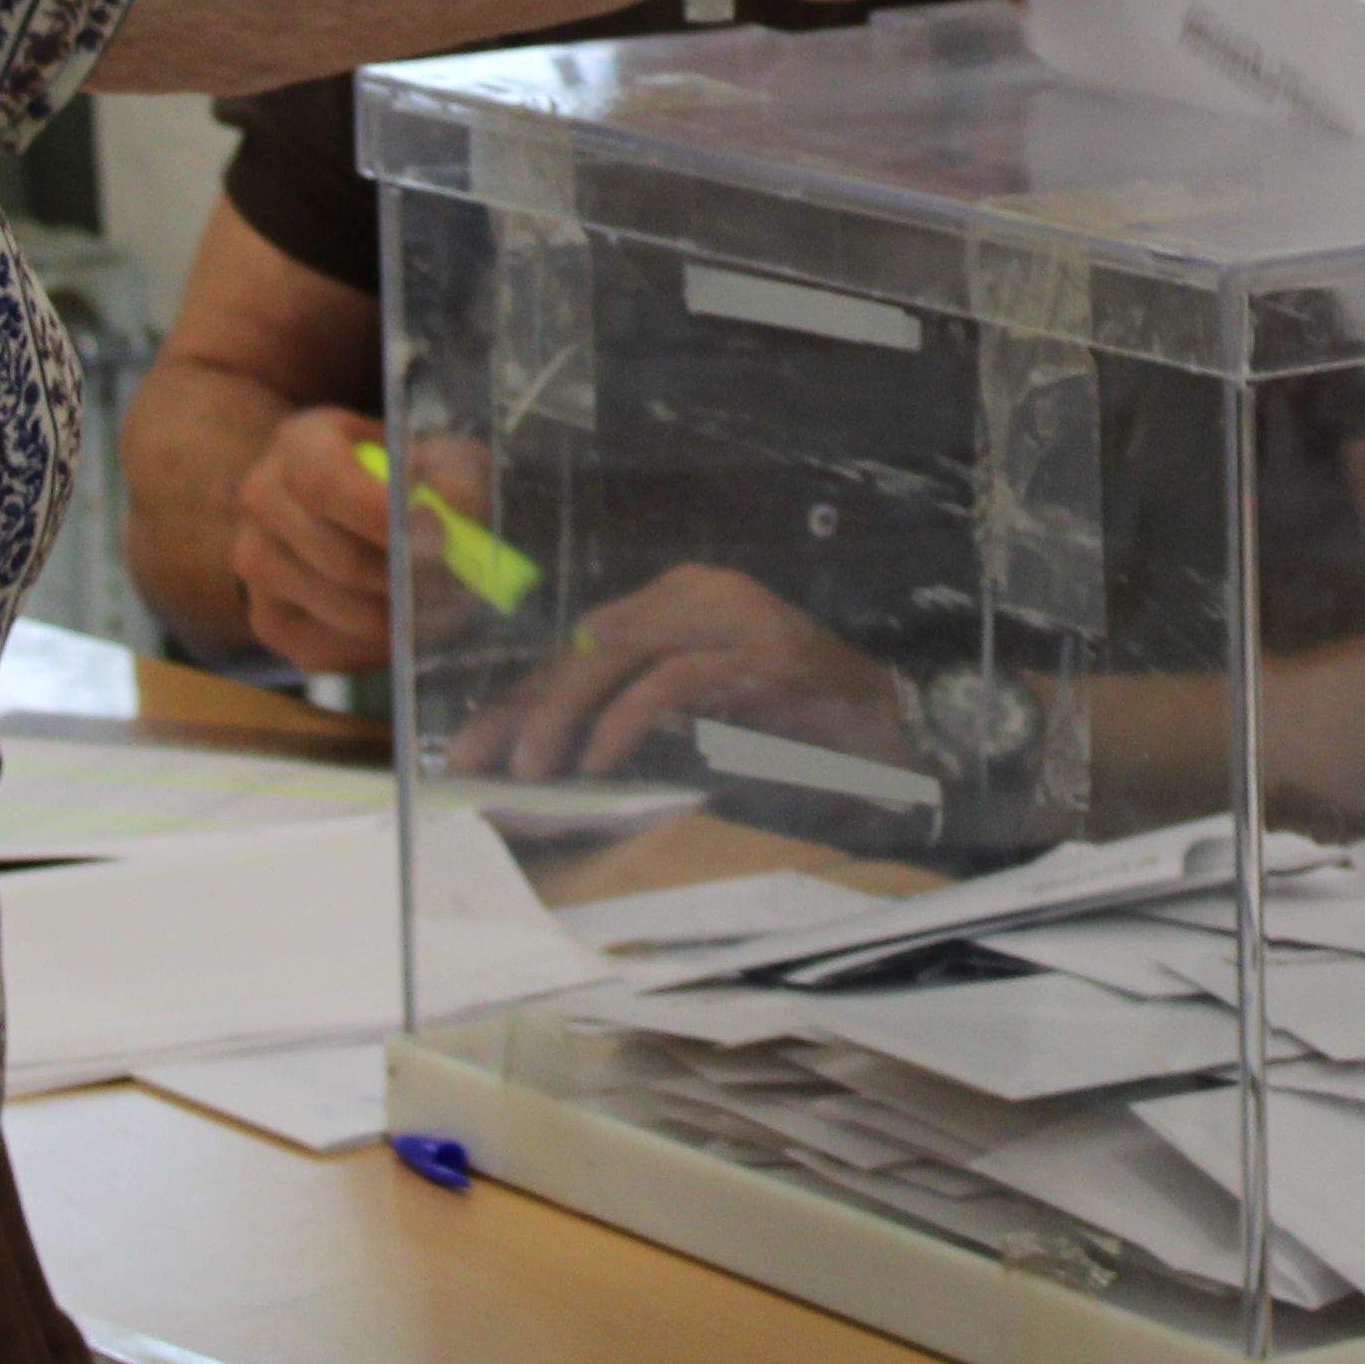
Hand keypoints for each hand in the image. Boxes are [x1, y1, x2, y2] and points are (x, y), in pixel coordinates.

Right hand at [225, 408, 490, 675]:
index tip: (437, 535)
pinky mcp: (267, 620)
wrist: (334, 510)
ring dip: (403, 618)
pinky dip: (379, 648)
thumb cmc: (394, 478)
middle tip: (458, 584)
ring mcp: (255, 564)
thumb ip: (453, 473)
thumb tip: (454, 511)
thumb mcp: (431, 454)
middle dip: (409, 580)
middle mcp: (262, 501)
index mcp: (299, 445)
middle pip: (340, 560)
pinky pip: (331, 651)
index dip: (380, 516)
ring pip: (342, 612)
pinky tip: (405, 626)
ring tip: (444, 608)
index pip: (324, 484)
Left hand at [454, 564, 906, 784]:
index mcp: (680, 598)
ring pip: (617, 656)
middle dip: (527, 705)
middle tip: (485, 761)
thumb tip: (542, 731)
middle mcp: (699, 594)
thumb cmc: (787, 724)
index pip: (583, 643)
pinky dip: (628, 720)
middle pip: (588, 645)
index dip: (524, 692)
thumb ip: (634, 702)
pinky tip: (601, 757)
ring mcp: (731, 620)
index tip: (476, 743)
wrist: (888, 723)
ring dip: (564, 716)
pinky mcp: (757, 656)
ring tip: (534, 769)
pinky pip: (672, 681)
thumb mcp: (697, 708)